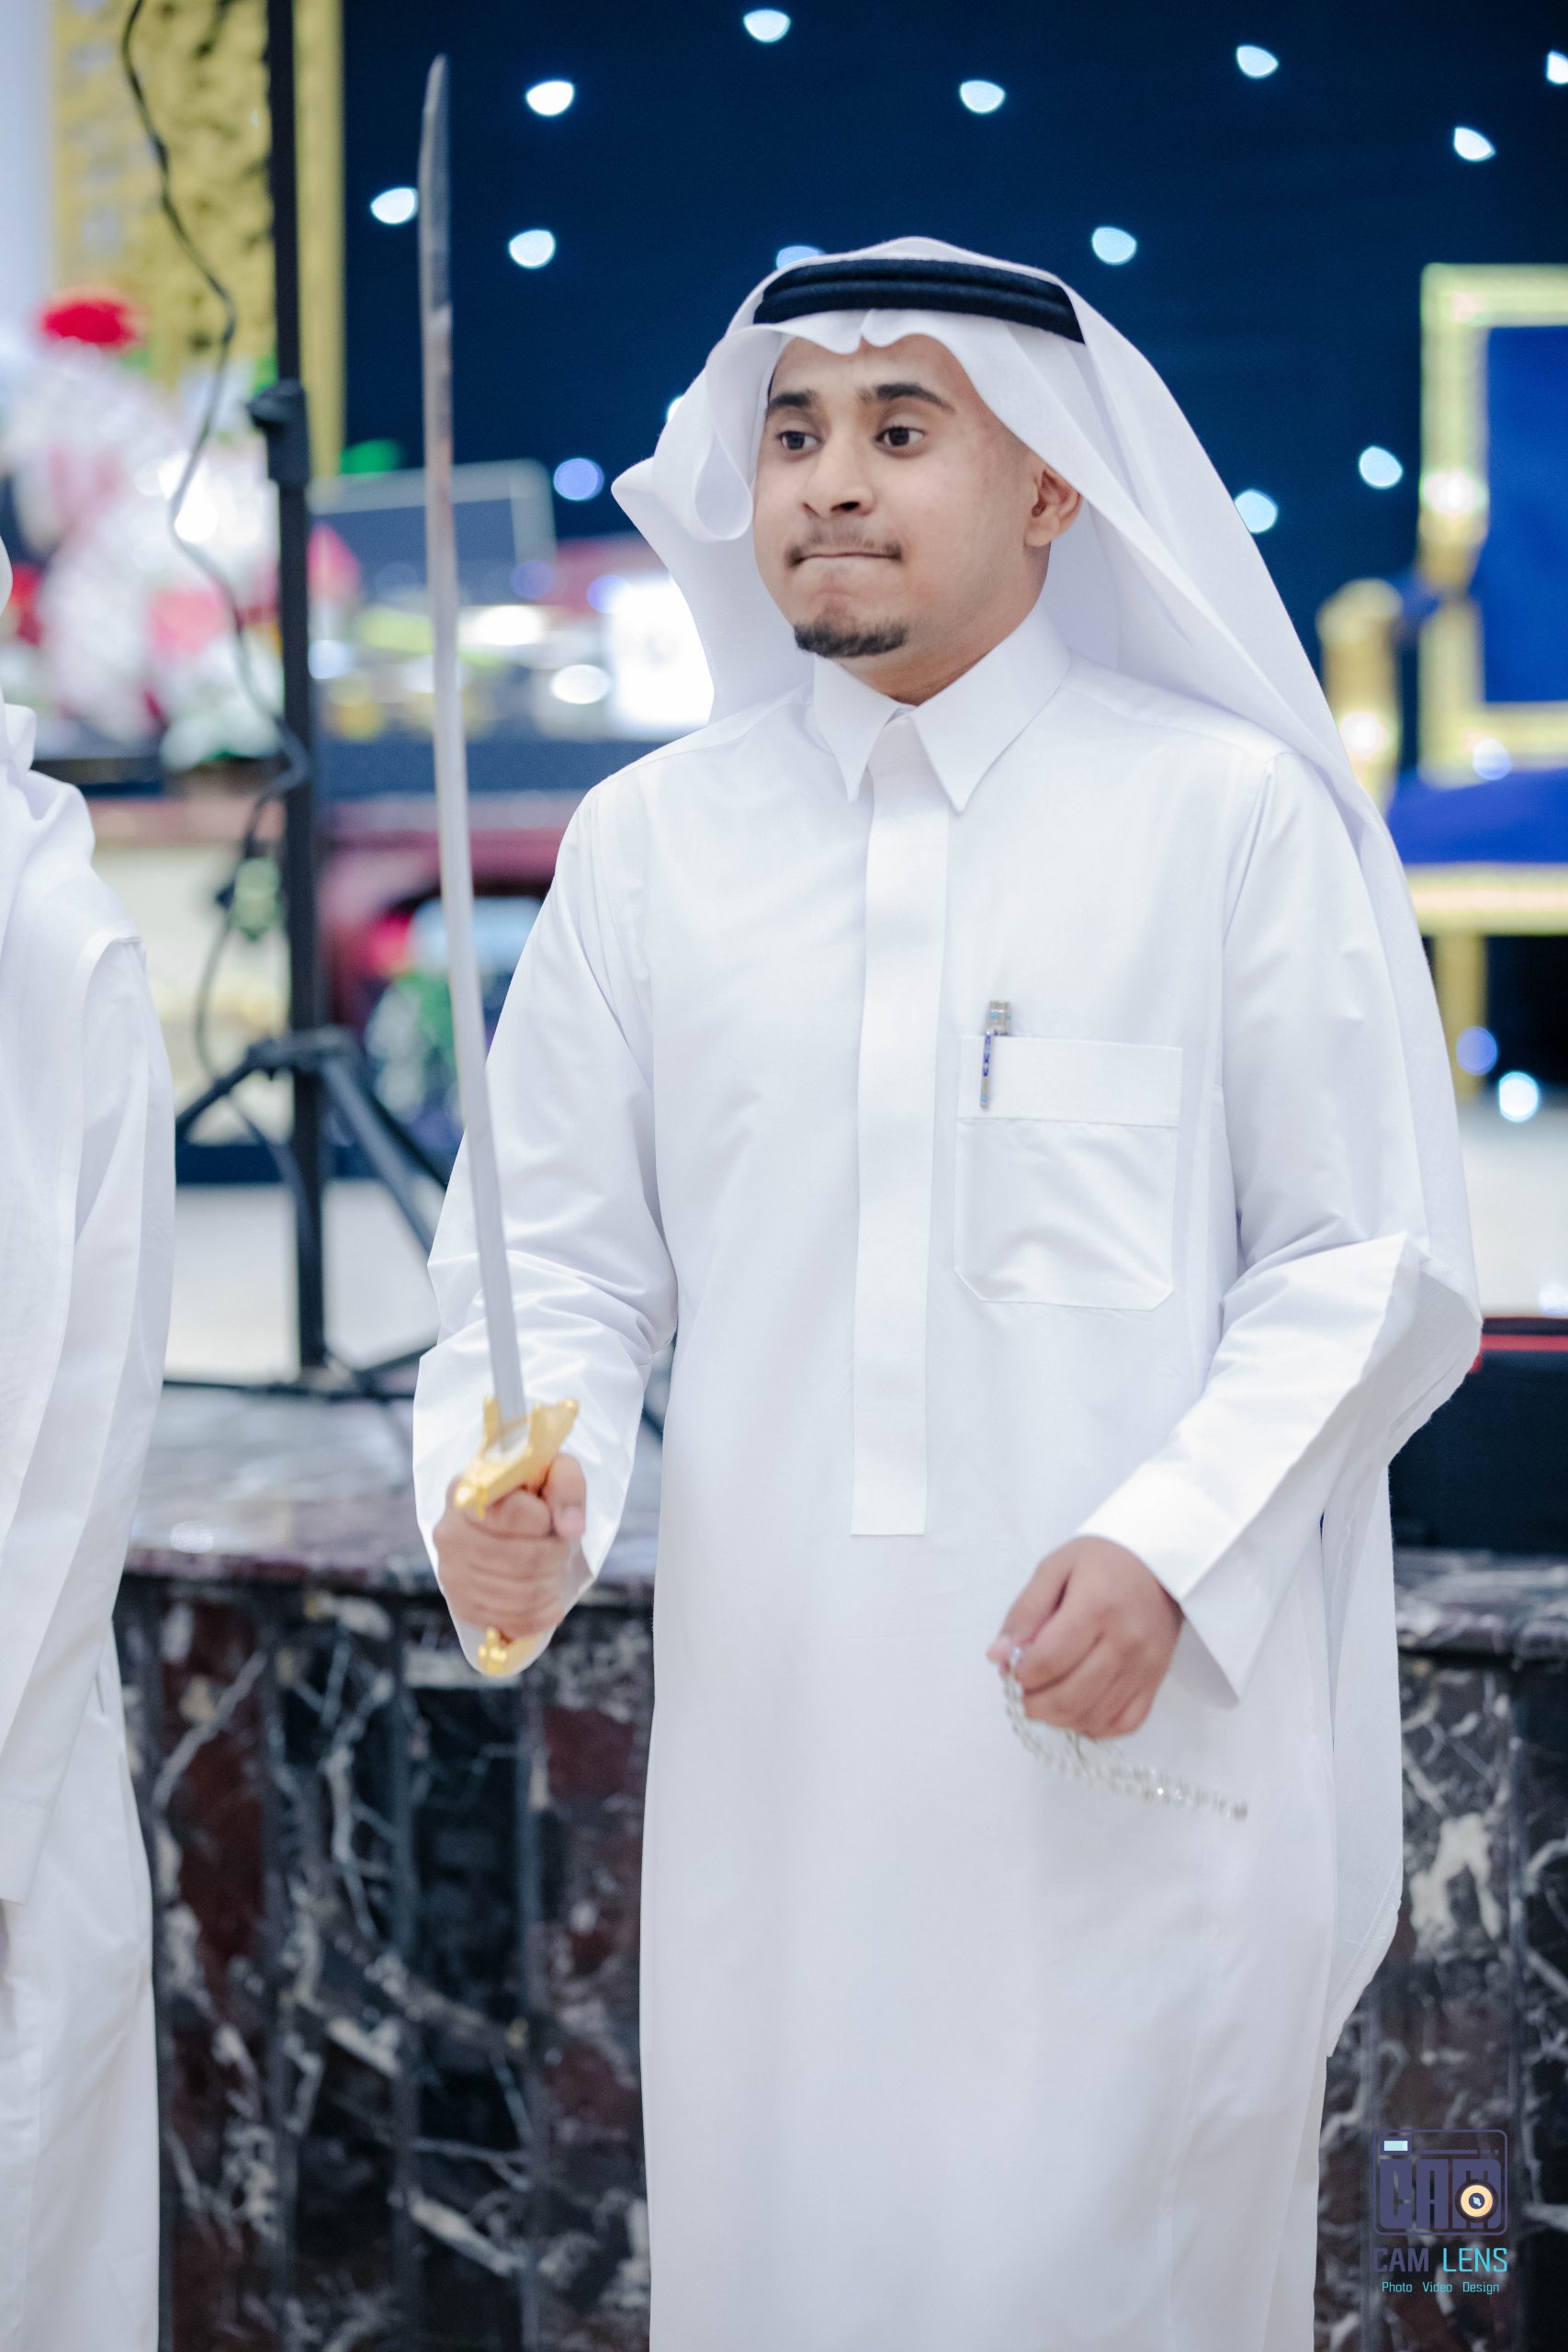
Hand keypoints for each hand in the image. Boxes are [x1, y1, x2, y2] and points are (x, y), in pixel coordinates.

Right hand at [433, 1451, 588, 1641]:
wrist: (503, 1514)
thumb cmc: (530, 1490)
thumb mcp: (553, 1469)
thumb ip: (566, 1486)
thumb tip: (571, 1529)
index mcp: (466, 1491)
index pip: (513, 1512)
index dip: (543, 1517)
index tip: (547, 1515)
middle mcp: (450, 1532)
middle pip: (521, 1559)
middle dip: (554, 1555)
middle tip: (560, 1547)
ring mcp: (451, 1572)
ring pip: (518, 1594)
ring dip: (551, 1585)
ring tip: (554, 1570)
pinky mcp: (462, 1604)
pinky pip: (509, 1621)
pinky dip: (540, 1615)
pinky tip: (550, 1601)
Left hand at [984, 1536, 1182, 1738]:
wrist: (1160, 1564)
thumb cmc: (1102, 1562)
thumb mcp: (1054, 1569)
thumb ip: (1024, 1611)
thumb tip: (997, 1655)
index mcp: (1096, 1607)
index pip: (1049, 1660)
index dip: (1021, 1674)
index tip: (1012, 1668)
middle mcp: (1124, 1642)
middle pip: (1070, 1697)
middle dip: (1034, 1703)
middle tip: (1023, 1691)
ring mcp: (1143, 1667)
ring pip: (1093, 1716)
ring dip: (1058, 1718)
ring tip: (1045, 1699)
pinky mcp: (1155, 1681)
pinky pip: (1124, 1724)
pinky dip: (1094, 1726)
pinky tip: (1078, 1708)